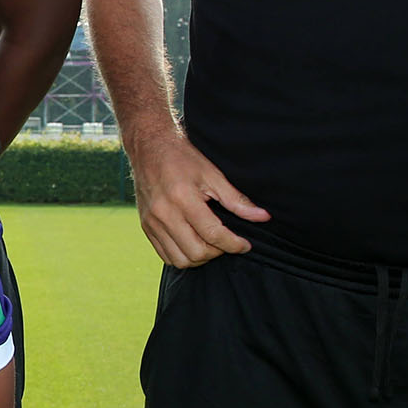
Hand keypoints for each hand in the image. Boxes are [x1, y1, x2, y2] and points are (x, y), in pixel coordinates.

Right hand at [125, 123, 267, 266]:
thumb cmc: (183, 158)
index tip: (245, 244)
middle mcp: (164, 213)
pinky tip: (193, 242)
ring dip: (200, 257)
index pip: (213, 234)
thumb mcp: (213, 175)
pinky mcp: (146, 226)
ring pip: (180, 260)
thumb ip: (237, 200)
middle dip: (218, 252)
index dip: (234, 244)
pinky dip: (182, 256)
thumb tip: (262, 217)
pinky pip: (165, 256)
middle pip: (196, 252)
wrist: (149, 148)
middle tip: (226, 241)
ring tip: (209, 243)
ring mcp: (152, 222)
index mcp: (183, 198)